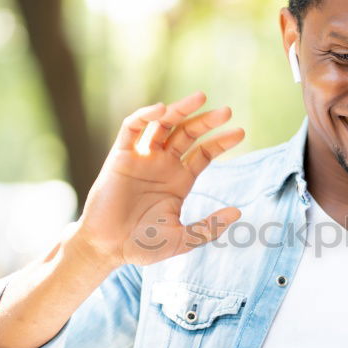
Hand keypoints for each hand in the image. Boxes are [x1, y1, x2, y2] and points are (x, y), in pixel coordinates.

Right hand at [73, 91, 244, 268]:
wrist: (107, 249)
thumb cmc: (142, 246)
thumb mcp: (183, 239)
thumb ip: (209, 227)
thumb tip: (238, 211)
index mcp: (179, 181)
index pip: (204, 153)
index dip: (221, 141)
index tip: (240, 132)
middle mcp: (162, 165)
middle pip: (187, 134)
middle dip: (206, 121)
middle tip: (228, 111)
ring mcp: (142, 159)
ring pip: (163, 124)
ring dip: (180, 109)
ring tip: (201, 98)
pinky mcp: (120, 157)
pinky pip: (132, 129)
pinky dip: (145, 115)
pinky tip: (162, 110)